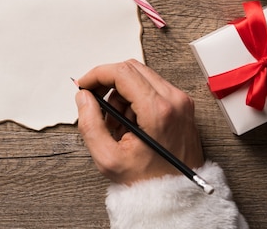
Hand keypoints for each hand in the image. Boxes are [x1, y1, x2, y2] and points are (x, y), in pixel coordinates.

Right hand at [75, 59, 203, 184]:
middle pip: (132, 68)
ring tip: (115, 123)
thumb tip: (83, 98)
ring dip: (120, 93)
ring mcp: (181, 102)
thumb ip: (90, 123)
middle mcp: (174, 100)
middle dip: (107, 82)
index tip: (83, 85)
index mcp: (158, 110)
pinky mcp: (182, 106)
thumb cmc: (150, 182)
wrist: (179, 197)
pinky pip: (152, 88)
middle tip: (94, 101)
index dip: (97, 75)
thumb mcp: (108, 158)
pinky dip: (134, 99)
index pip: (122, 72)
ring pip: (141, 77)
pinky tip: (128, 124)